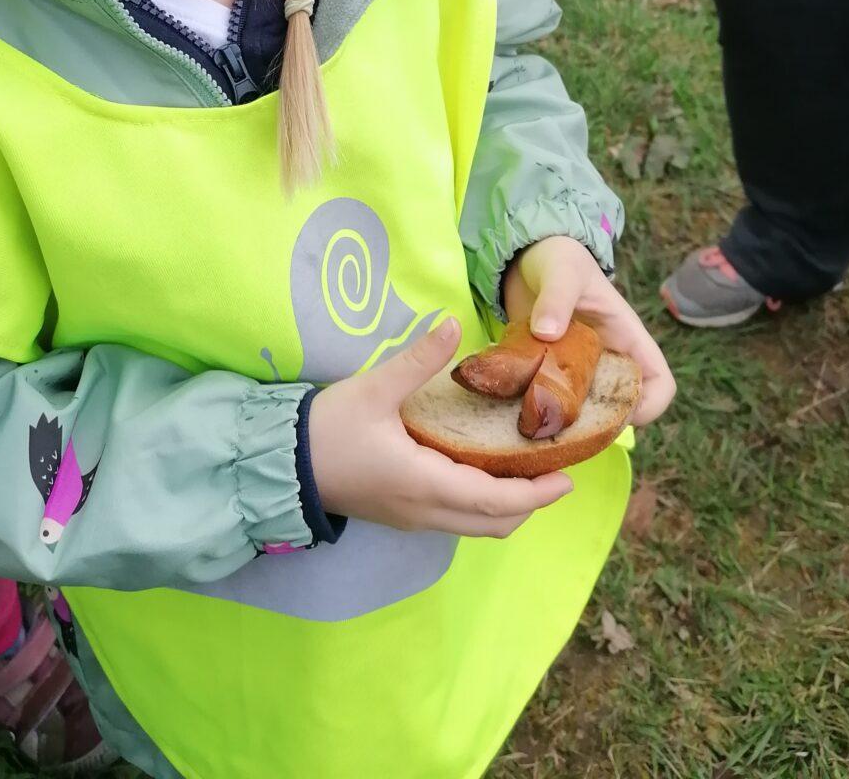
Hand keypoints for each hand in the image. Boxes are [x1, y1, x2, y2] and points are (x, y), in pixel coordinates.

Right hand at [307, 319, 573, 532]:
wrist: (282, 464)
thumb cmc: (329, 430)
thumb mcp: (374, 389)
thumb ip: (418, 360)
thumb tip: (454, 323)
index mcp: (426, 484)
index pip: (495, 501)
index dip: (535, 493)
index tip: (567, 478)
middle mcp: (426, 511)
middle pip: (493, 524)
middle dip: (530, 504)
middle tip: (556, 473)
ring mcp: (413, 517)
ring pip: (474, 525)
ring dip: (507, 506)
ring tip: (528, 471)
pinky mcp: (401, 512)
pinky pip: (455, 517)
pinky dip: (482, 503)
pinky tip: (484, 470)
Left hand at [502, 236, 675, 426]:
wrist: (525, 255)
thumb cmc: (558, 258)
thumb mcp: (562, 271)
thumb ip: (557, 297)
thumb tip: (547, 333)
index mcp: (627, 338)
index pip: (660, 383)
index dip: (649, 405)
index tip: (615, 411)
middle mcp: (608, 360)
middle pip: (620, 408)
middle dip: (597, 422)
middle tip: (562, 419)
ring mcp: (579, 368)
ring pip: (585, 411)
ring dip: (564, 419)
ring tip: (535, 415)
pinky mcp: (549, 371)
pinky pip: (551, 401)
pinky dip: (536, 407)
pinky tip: (512, 403)